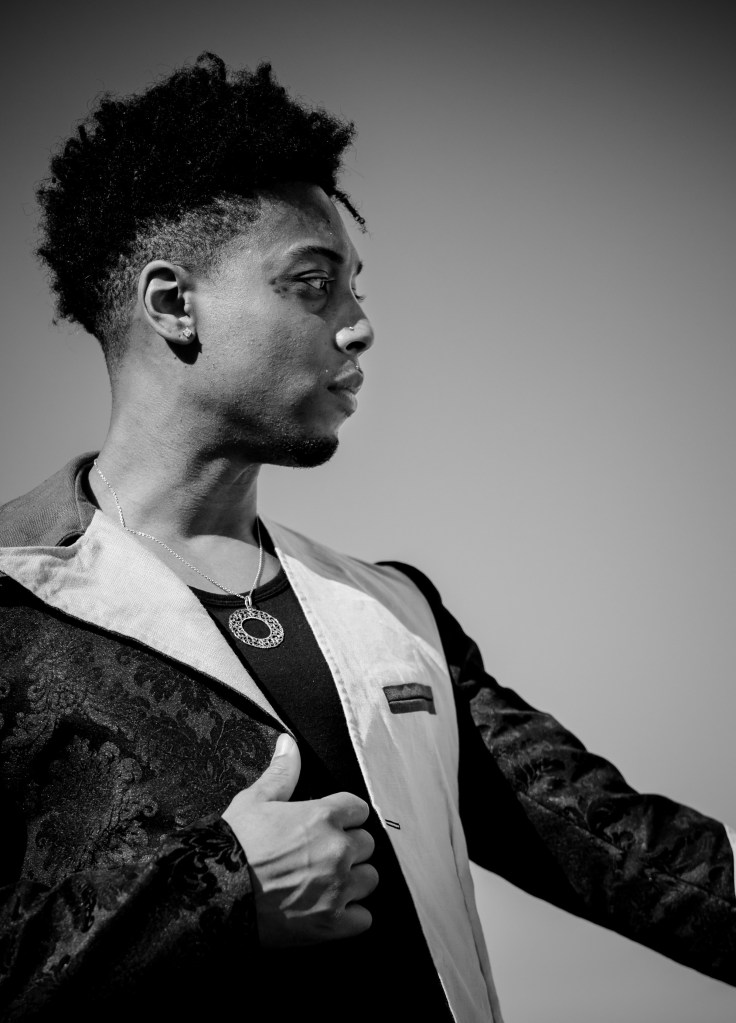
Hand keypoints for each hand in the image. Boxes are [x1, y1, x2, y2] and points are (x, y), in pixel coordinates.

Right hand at [222, 733, 377, 946]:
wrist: (213, 896)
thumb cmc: (233, 845)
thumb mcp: (254, 801)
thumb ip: (281, 772)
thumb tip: (289, 742)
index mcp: (323, 816)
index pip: (359, 808)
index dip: (344, 816)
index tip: (329, 824)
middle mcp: (338, 850)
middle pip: (367, 844)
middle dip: (349, 847)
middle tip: (323, 854)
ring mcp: (338, 889)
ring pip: (369, 879)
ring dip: (353, 880)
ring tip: (328, 882)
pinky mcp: (332, 924)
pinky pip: (363, 918)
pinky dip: (351, 916)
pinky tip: (331, 910)